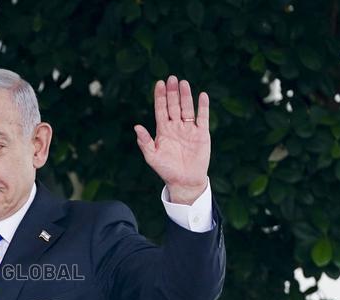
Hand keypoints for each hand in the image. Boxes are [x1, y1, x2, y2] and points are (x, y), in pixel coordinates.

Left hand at [134, 75, 210, 203]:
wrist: (184, 181)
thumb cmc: (166, 170)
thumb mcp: (152, 157)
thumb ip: (145, 142)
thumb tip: (136, 127)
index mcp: (163, 131)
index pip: (161, 109)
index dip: (160, 97)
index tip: (159, 83)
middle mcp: (176, 127)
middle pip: (174, 105)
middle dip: (172, 92)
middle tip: (171, 78)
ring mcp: (189, 129)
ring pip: (187, 108)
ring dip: (185, 96)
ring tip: (183, 83)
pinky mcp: (201, 134)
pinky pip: (202, 117)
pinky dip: (202, 107)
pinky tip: (201, 95)